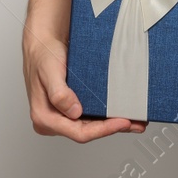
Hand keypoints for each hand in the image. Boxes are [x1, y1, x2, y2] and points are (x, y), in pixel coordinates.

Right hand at [23, 31, 146, 141]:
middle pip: (87, 132)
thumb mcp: (49, 71)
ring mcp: (62, 116)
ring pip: (91, 126)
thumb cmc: (43, 55)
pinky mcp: (71, 108)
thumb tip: (74, 112)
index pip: (79, 133)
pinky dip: (106, 116)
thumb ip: (59, 93)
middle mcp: (53, 121)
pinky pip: (90, 117)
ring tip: (134, 121)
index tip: (121, 122)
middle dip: (112, 128)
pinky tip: (121, 113)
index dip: (103, 130)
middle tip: (135, 123)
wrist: (42, 44)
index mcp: (45, 118)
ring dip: (112, 124)